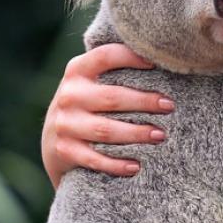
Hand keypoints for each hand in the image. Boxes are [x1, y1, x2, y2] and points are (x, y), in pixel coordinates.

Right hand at [42, 44, 174, 188]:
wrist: (54, 138)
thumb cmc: (88, 102)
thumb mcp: (93, 80)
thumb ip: (117, 69)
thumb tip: (161, 59)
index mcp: (78, 70)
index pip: (106, 56)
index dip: (132, 57)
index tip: (158, 63)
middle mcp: (69, 95)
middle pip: (112, 97)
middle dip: (144, 102)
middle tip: (169, 106)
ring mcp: (65, 124)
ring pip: (106, 130)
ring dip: (136, 133)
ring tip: (160, 135)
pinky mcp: (65, 150)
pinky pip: (95, 159)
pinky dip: (117, 164)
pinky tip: (137, 165)